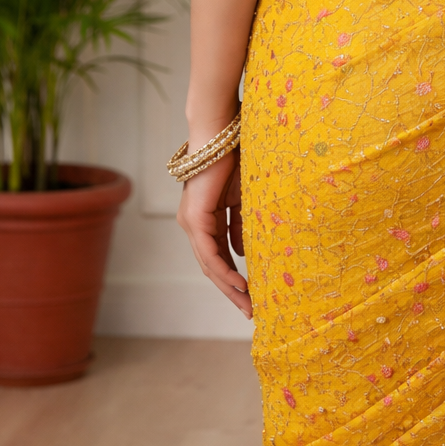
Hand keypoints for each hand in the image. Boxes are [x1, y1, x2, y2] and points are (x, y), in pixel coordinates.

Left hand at [176, 148, 250, 317]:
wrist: (220, 134)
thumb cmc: (234, 158)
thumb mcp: (243, 199)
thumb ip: (240, 226)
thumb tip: (243, 253)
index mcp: (204, 219)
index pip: (218, 256)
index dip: (234, 277)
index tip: (252, 295)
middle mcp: (193, 224)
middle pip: (212, 267)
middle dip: (231, 291)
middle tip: (250, 311)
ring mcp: (191, 222)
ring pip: (209, 265)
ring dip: (228, 287)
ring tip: (247, 304)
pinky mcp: (194, 218)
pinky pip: (209, 252)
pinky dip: (223, 270)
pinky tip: (239, 284)